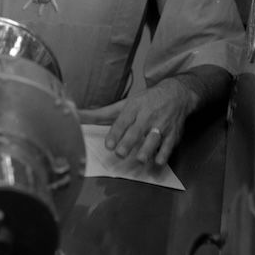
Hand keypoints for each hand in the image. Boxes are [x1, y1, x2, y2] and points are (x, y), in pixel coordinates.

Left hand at [78, 77, 194, 166]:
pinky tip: (157, 162)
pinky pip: (169, 146)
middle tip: (120, 153)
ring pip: (154, 139)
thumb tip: (77, 116)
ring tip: (140, 159)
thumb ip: (102, 114)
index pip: (123, 121)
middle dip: (129, 142)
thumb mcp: (125, 104)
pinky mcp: (173, 134)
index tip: (109, 145)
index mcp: (134, 107)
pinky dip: (164, 154)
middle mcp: (147, 116)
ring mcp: (161, 125)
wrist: (177, 93)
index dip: (115, 133)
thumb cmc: (147, 100)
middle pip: (137, 130)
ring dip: (147, 149)